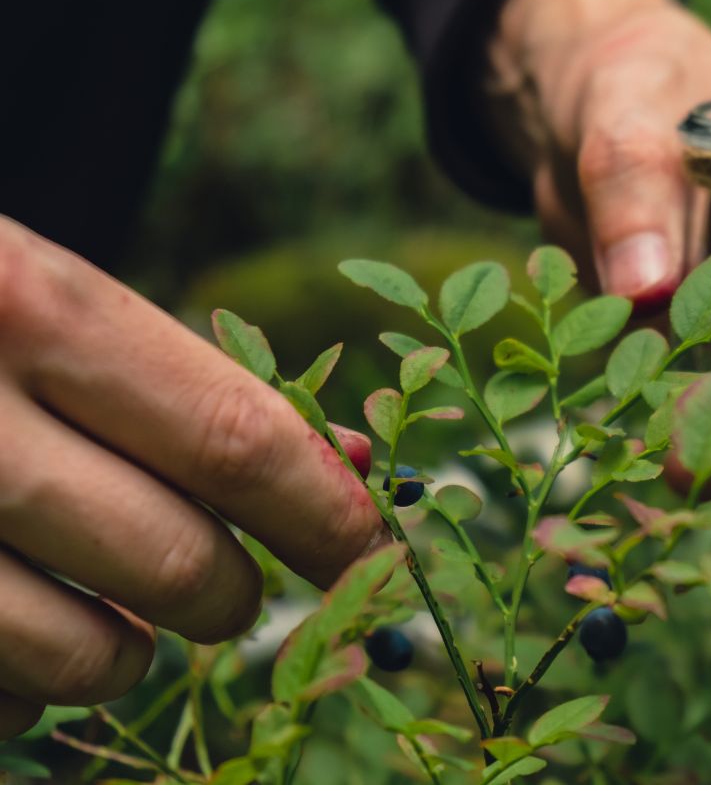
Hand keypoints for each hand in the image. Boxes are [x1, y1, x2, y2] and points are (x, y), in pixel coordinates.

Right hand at [0, 217, 381, 736]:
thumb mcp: (59, 305)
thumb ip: (201, 387)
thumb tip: (349, 464)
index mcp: (26, 306)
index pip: (236, 440)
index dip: (330, 515)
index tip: (379, 557)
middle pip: (177, 561)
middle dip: (240, 595)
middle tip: (234, 585)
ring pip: (88, 659)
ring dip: (139, 653)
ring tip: (118, 603)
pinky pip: (0, 699)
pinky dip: (34, 682)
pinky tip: (10, 617)